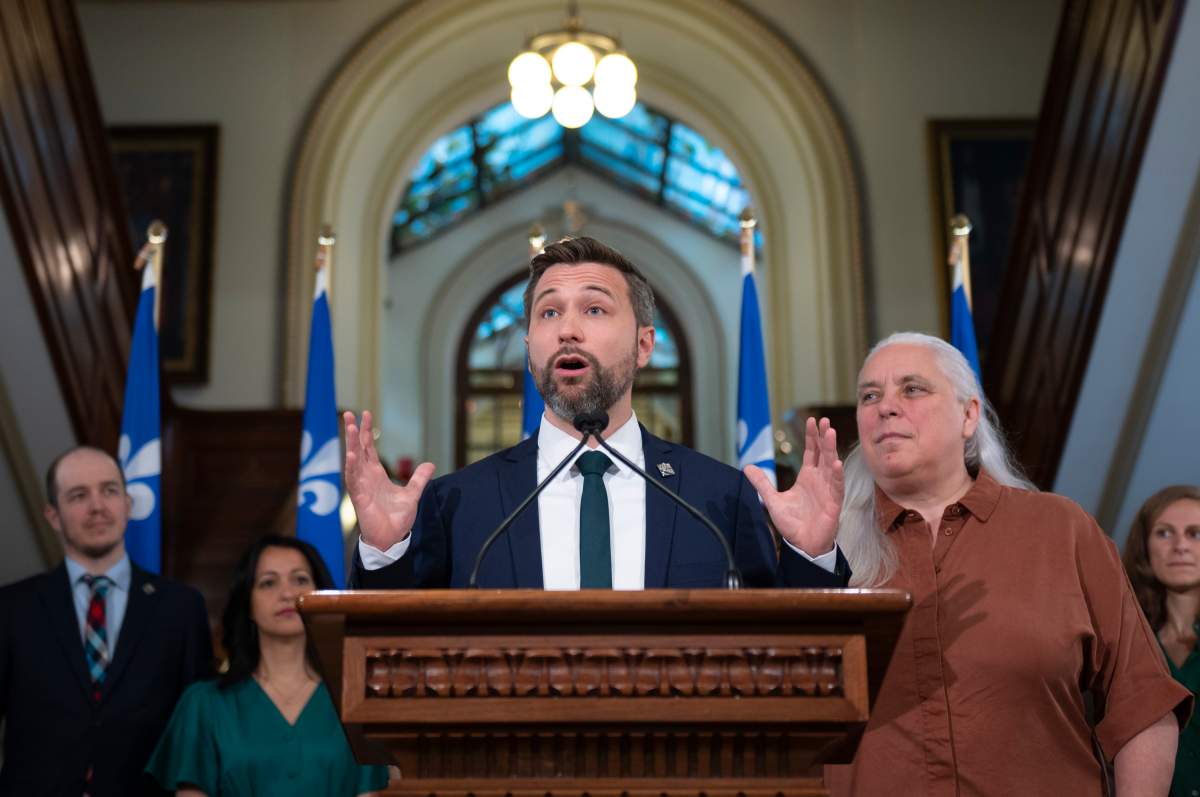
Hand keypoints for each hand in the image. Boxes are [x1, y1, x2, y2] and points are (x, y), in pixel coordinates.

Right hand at [343, 410, 434, 549]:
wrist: (392, 538)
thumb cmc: (397, 518)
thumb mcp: (412, 494)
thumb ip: (419, 479)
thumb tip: (431, 464)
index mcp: (376, 474)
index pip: (369, 448)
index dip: (366, 432)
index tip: (365, 414)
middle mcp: (366, 477)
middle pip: (358, 449)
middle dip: (353, 432)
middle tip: (348, 413)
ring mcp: (361, 486)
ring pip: (353, 461)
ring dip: (350, 444)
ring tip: (348, 427)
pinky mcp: (359, 498)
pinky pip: (353, 480)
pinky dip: (352, 467)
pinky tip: (351, 454)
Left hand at [743, 416, 842, 556]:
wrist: (802, 545)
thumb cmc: (792, 524)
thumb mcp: (773, 500)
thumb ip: (761, 483)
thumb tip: (747, 467)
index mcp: (808, 477)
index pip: (812, 452)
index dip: (812, 437)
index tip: (811, 420)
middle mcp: (820, 480)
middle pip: (823, 453)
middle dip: (823, 437)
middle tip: (824, 420)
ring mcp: (828, 490)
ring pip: (831, 465)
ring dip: (831, 449)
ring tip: (830, 432)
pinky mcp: (833, 503)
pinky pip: (836, 486)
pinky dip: (836, 475)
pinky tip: (835, 463)